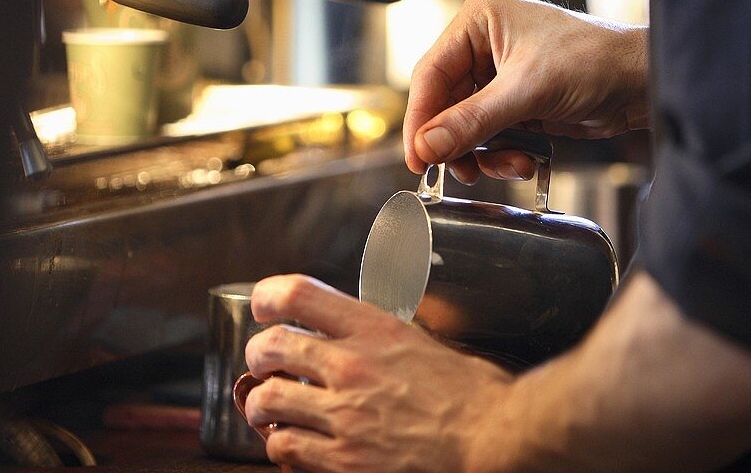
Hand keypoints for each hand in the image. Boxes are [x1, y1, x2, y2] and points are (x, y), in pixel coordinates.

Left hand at [243, 275, 513, 472]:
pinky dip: (279, 444)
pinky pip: (285, 448)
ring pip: (267, 399)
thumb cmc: (472, 394)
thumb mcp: (423, 341)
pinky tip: (289, 441)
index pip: (298, 294)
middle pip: (271, 346)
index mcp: (373, 328)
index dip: (269, 296)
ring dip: (261, 403)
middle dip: (257, 354)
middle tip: (261, 362)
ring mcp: (344, 415)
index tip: (263, 306)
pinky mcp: (343, 460)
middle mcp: (351, 366)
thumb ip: (381, 334)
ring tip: (266, 406)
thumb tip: (355, 331)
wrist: (493, 439)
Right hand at [404, 0, 647, 183]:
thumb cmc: (596, 59)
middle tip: (459, 170)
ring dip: (483, 152)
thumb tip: (427, 145)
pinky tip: (524, 160)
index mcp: (478, 20)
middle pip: (445, 104)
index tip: (417, 155)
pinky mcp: (515, 102)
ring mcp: (499, 75)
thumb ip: (473, 121)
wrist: (641, 81)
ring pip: (466, 125)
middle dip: (457, 141)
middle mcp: (483, 44)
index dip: (420, 119)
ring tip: (510, 163)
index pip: (430, 74)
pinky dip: (501, 153)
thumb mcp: (528, 91)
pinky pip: (490, 135)